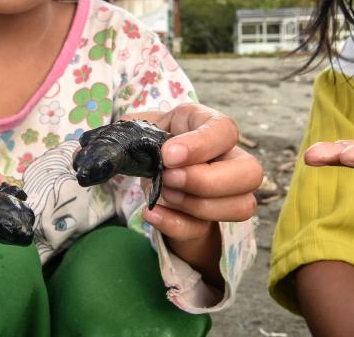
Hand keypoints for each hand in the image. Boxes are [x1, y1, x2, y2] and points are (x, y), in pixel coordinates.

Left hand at [130, 104, 261, 268]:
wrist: (150, 171)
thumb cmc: (151, 143)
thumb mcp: (139, 129)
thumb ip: (127, 133)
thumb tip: (102, 148)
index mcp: (208, 124)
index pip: (226, 130)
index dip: (202, 144)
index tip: (168, 156)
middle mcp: (228, 157)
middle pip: (252, 172)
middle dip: (210, 181)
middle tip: (170, 179)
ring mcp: (225, 192)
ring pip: (243, 205)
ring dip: (199, 205)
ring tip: (164, 194)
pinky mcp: (208, 220)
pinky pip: (205, 229)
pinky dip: (177, 225)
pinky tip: (152, 215)